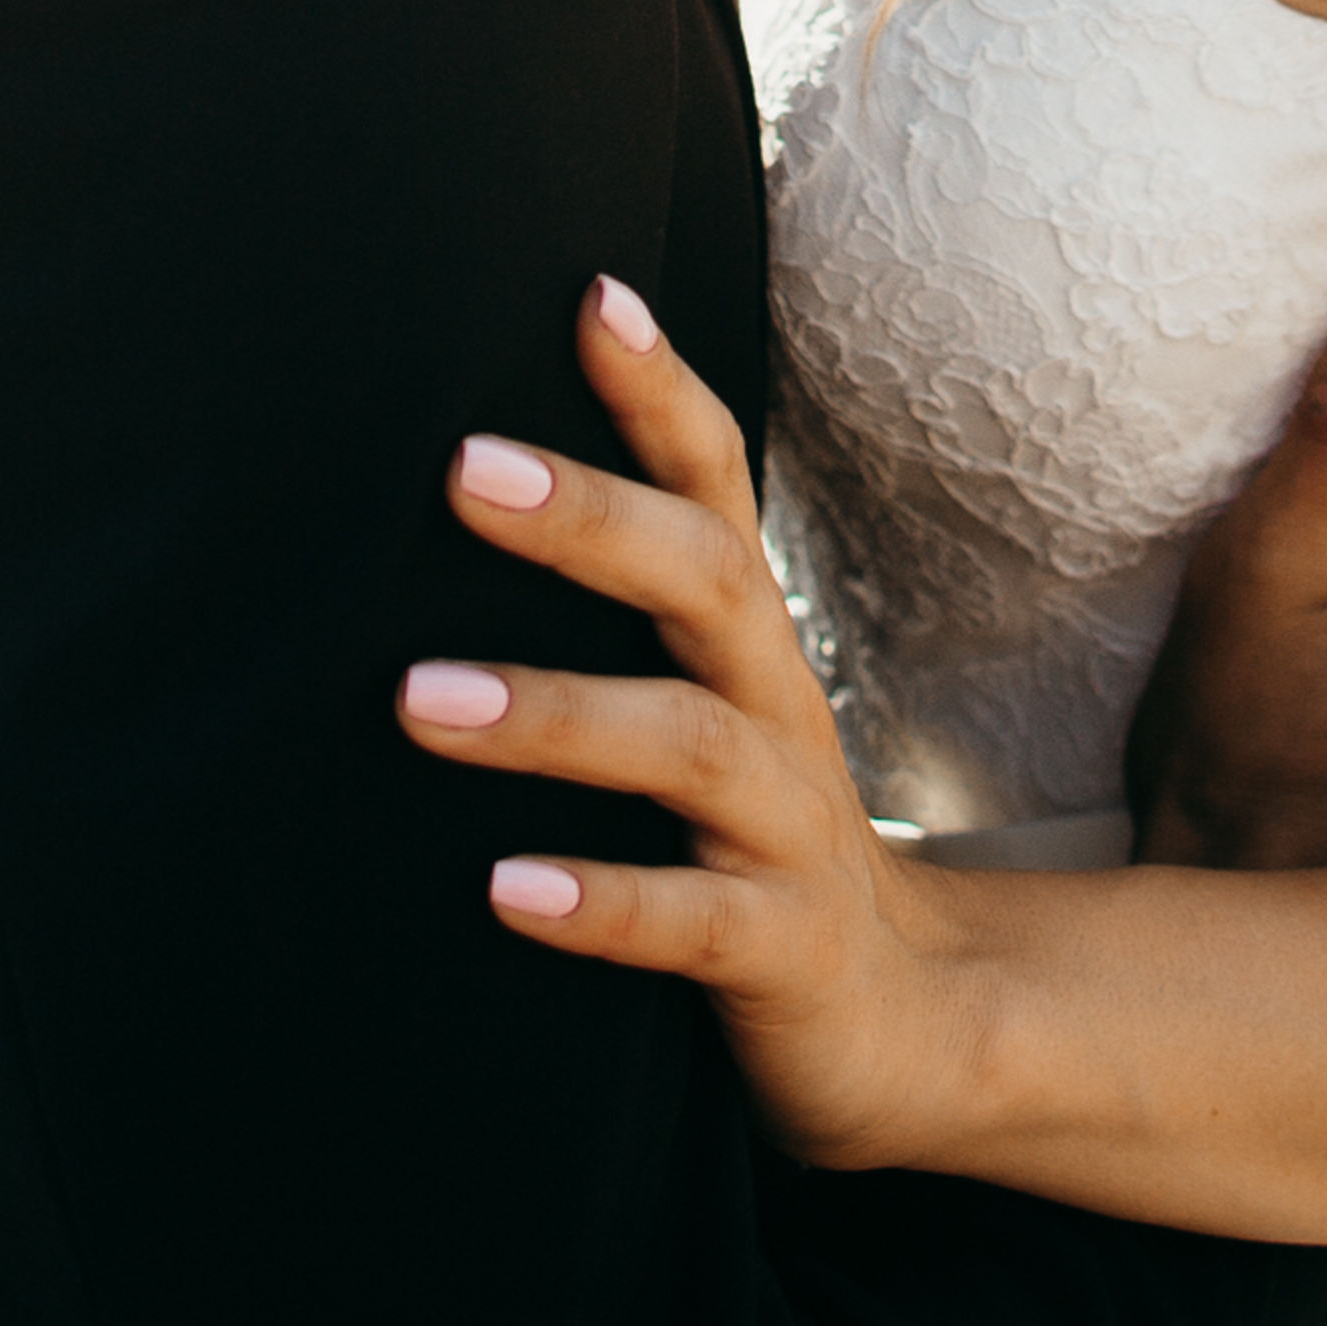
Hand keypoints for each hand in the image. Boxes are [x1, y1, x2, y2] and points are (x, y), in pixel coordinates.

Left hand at [391, 278, 963, 1172]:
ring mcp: (791, 831)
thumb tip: (450, 484)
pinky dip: (604, 900)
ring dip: (555, 714)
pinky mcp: (785, 951)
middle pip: (705, 582)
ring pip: (689, 745)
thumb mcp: (698, 706)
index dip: (662, 391)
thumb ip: (619, 611)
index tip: (592, 296)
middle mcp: (780, 709)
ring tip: (420, 699)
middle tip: (461, 468)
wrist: (905, 1028)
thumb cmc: (749, 838)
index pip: (717, 486)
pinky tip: (504, 889)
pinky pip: (696, 922)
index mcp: (747, 641)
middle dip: (590, 518)